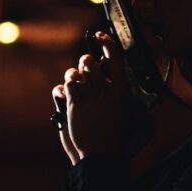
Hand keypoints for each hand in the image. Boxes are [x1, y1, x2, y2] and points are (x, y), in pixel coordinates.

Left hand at [57, 32, 128, 161]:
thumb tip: (119, 86)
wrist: (102, 156)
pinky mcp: (75, 104)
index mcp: (122, 92)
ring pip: (75, 73)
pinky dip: (63, 90)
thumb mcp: (128, 117)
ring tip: (74, 86)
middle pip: (90, 62)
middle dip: (83, 63)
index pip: (116, 59)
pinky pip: (65, 86)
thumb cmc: (116, 140)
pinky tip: (66, 97)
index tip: (101, 35)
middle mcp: (106, 91)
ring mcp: (90, 96)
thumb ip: (122, 99)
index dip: (107, 43)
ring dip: (72, 77)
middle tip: (83, 68)